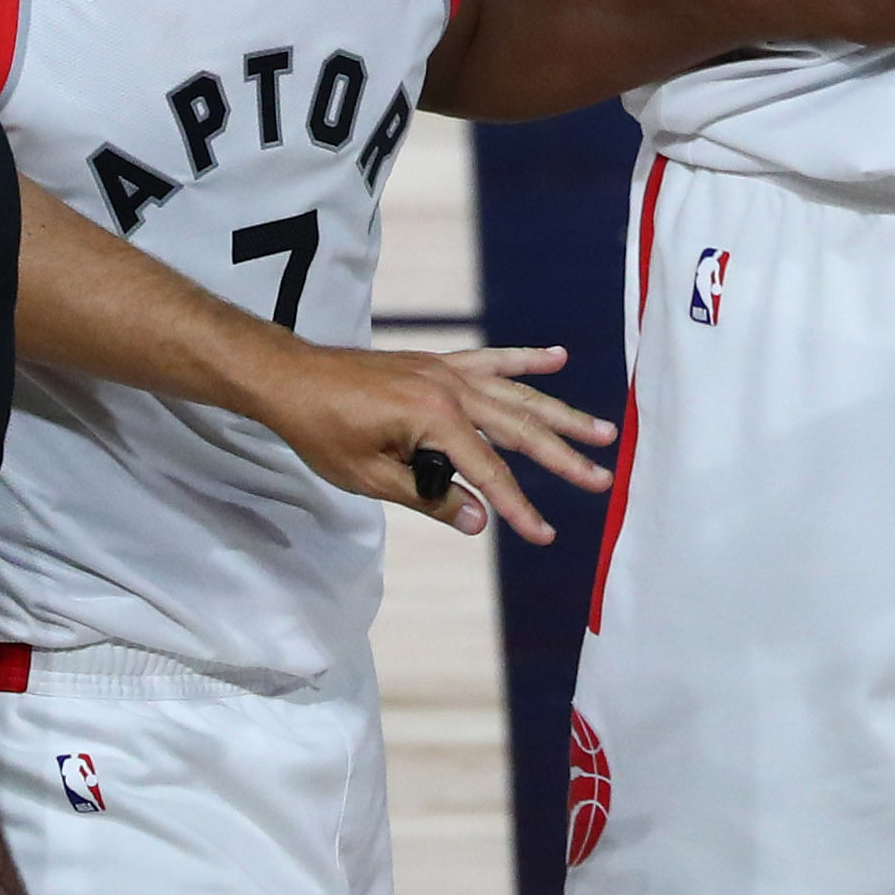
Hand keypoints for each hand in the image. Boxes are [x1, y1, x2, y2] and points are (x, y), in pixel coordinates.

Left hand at [247, 340, 613, 543]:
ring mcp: (446, 370)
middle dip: (562, 457)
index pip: (488, 470)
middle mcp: (449, 387)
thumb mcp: (372, 478)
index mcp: (433, 417)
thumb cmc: (323, 431)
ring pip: (516, 394)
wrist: (292, 379)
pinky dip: (525, 361)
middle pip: (518, 428)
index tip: (544, 534)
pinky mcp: (438, 363)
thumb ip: (430, 499)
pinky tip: (557, 359)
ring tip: (602, 429)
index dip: (517, 506)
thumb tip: (479, 522)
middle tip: (602, 479)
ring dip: (560, 413)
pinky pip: (492, 360)